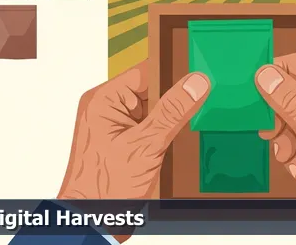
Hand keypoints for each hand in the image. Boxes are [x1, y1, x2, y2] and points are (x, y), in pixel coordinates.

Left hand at [58, 61, 210, 199]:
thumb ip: (172, 111)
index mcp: (104, 100)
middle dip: (174, 99)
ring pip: (154, 110)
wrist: (92, 223)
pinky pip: (151, 127)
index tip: (201, 76)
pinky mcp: (125, 143)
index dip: (173, 74)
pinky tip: (177, 139)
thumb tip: (196, 83)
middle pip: (152, 90)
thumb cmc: (104, 188)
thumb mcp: (146, 145)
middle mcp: (108, 108)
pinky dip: (165, 133)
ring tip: (190, 123)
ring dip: (171, 119)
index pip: (146, 72)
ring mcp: (116, 126)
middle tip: (203, 101)